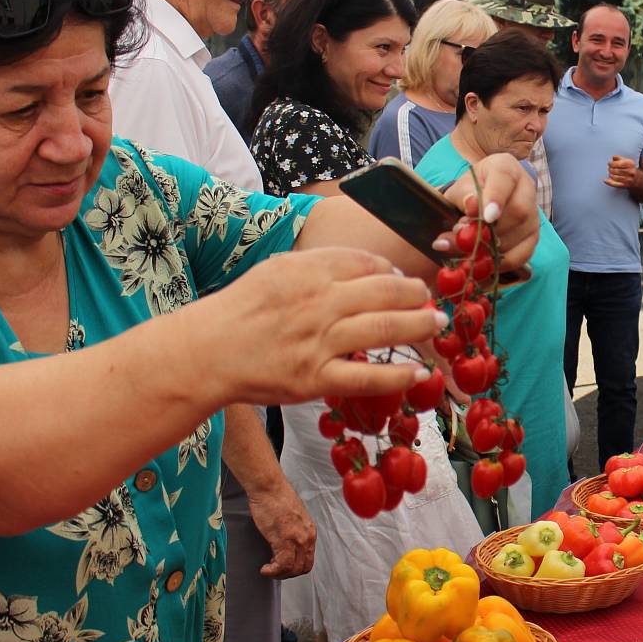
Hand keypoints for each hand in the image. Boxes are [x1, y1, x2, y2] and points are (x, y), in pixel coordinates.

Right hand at [202, 247, 442, 405]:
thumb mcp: (278, 270)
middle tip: (431, 299)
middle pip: (386, 291)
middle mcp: (318, 302)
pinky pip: (368, 377)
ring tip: (436, 324)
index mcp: (308, 270)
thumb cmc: (243, 310)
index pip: (366, 263)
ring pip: (385, 330)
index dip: (392, 270)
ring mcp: (319, 341)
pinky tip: (420, 371)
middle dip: (416, 294)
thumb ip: (322, 265)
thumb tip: (374, 268)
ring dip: (419, 325)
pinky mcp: (315, 378)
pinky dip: (400, 375)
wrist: (206, 352)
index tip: (402, 279)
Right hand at [247, 478, 316, 578]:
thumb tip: (286, 545)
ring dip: (279, 574)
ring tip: (269, 570)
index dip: (295, 567)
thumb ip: (293, 532)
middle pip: (303, 567)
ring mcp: (297, 539)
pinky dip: (273, 571)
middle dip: (288, 574)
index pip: (308, 559)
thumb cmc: (275, 498)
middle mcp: (307, 536)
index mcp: (309, 531)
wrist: (269, 487)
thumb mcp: (291, 518)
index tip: (283, 567)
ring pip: (293, 569)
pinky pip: (283, 565)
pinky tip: (265, 568)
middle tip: (275, 571)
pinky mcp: (284, 539)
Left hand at [439, 152, 540, 271]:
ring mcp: (534, 212)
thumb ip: (462, 197)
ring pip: (522, 233)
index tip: (486, 217)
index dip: (497, 198)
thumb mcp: (458, 190)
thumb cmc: (468, 193)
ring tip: (467, 252)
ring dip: (493, 247)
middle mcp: (526, 187)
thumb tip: (471, 205)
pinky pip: (524, 253)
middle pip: (518, 210)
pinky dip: (503, 261)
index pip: (505, 179)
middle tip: (465, 240)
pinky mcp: (534, 236)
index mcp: (505, 167)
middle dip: (490, 230)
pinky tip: (485, 262)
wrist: (475, 203)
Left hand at [604, 155, 638, 189]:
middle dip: (610, 169)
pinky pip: (615, 184)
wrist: (636, 179)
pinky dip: (609, 182)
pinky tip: (605, 180)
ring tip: (610, 173)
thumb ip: (618, 158)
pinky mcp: (625, 185)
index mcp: (630, 164)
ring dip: (610, 174)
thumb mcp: (626, 160)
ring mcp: (628, 179)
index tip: (609, 163)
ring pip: (614, 177)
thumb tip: (613, 157)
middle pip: (615, 170)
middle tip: (609, 168)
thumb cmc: (628, 168)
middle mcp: (631, 172)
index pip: (618, 164)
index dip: (611, 163)